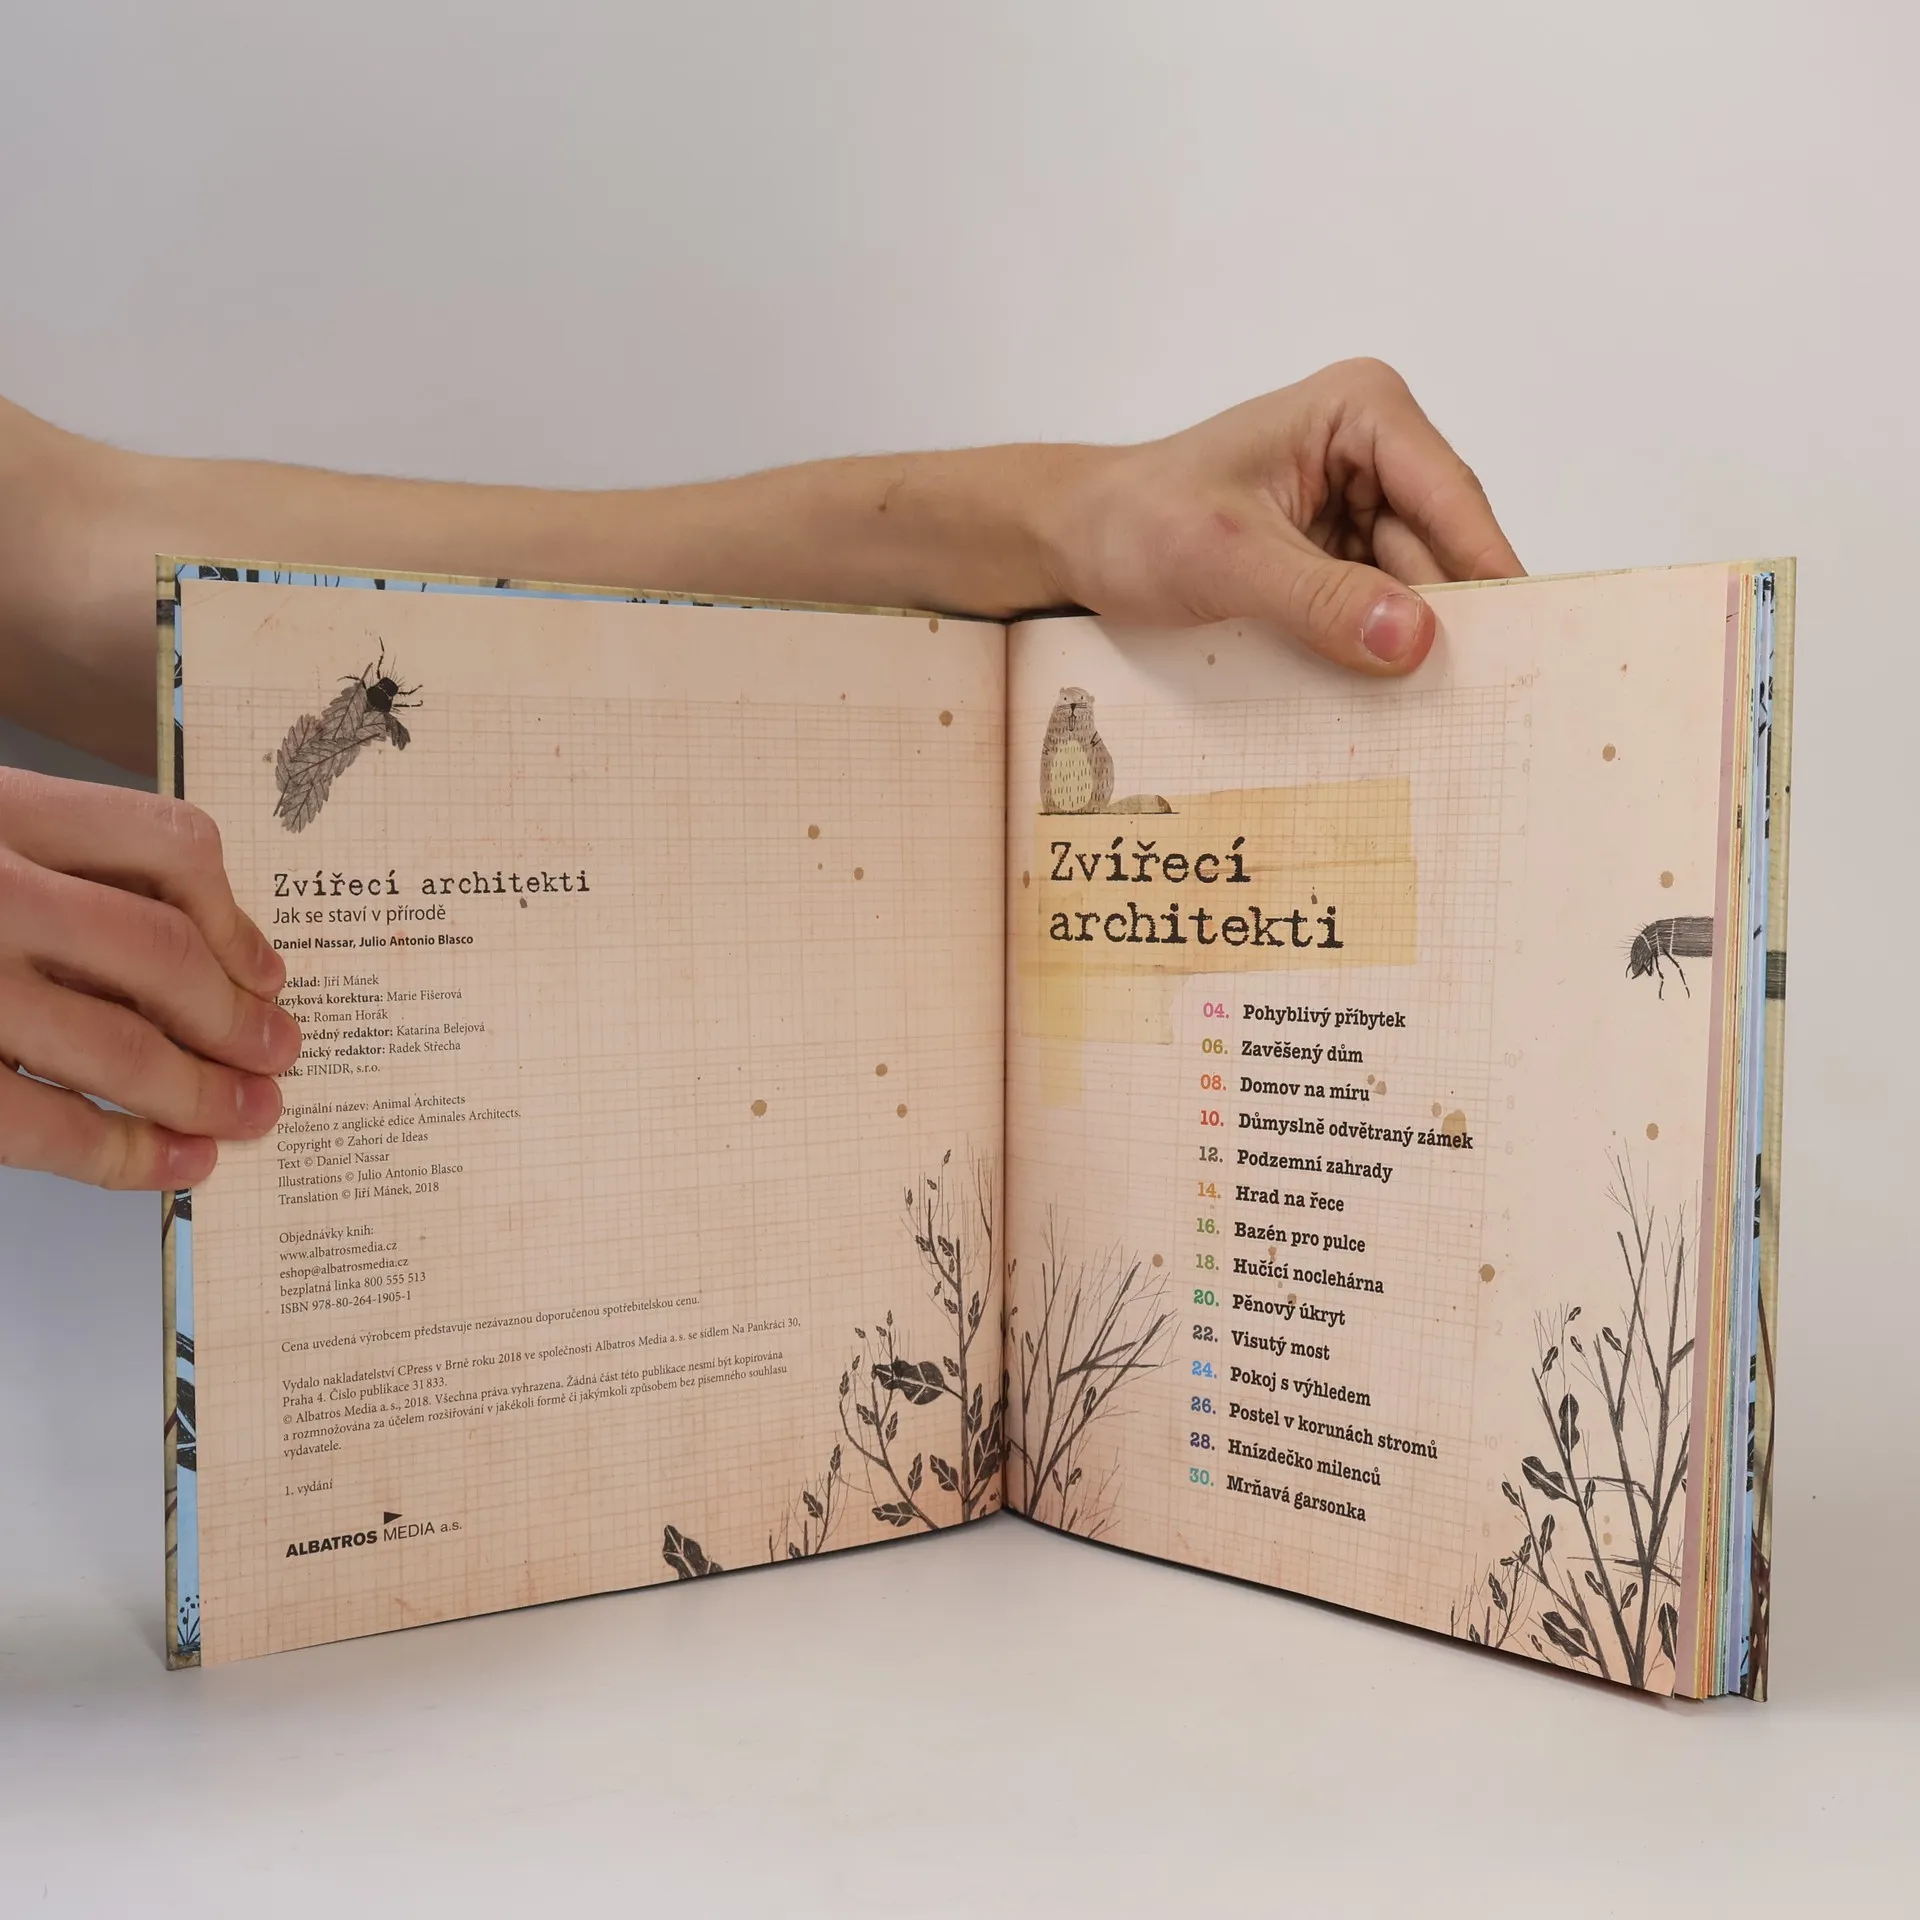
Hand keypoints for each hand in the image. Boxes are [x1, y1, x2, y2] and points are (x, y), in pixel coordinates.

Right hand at [0, 770, 298, 1188]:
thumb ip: (62, 860)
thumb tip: (208, 951)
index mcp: (0, 806)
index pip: (168, 842)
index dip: (239, 916)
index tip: (268, 970)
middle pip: (161, 955)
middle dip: (237, 1018)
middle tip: (281, 1055)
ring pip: (116, 1047)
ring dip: (201, 1093)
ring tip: (251, 1116)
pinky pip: (41, 1124)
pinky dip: (124, 1153)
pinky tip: (175, 1162)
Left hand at [1046, 358, 1522, 674]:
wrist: (1075, 541)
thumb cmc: (1134, 521)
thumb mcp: (1227, 561)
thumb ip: (1321, 599)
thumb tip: (1414, 638)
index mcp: (1361, 411)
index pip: (1449, 496)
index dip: (1488, 570)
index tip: (1528, 638)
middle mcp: (1375, 450)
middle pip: (1442, 547)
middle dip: (1451, 619)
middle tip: (1484, 700)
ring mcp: (1359, 507)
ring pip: (1415, 588)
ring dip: (1413, 645)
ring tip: (1438, 715)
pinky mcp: (1337, 558)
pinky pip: (1378, 610)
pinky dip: (1378, 651)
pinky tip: (1388, 700)